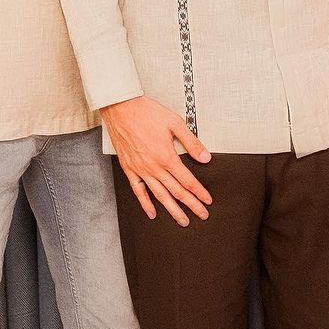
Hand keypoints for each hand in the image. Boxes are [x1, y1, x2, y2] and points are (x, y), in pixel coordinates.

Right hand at [102, 95, 212, 226]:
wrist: (121, 108)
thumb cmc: (147, 112)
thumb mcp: (175, 123)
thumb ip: (191, 142)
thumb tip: (205, 157)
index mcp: (167, 156)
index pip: (187, 180)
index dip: (199, 192)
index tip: (207, 200)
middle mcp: (154, 167)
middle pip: (176, 192)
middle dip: (191, 205)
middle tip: (202, 215)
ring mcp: (140, 169)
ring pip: (159, 195)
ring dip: (172, 210)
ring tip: (182, 220)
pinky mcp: (129, 168)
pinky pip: (138, 190)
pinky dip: (145, 203)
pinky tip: (152, 212)